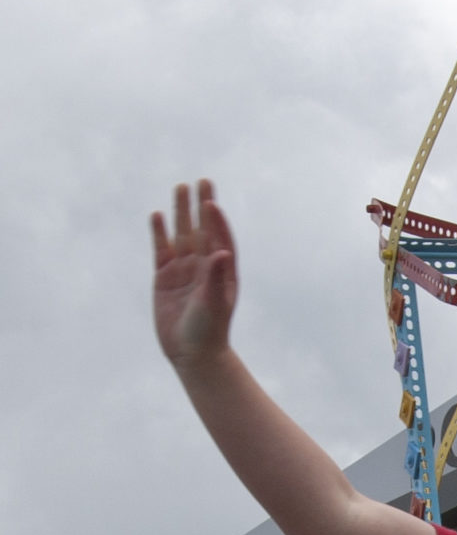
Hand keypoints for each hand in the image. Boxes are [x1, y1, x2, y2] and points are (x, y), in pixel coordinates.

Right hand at [152, 180, 236, 370]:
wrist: (192, 353)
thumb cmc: (209, 330)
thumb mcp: (213, 303)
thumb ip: (215, 277)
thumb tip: (221, 252)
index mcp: (222, 272)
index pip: (220, 239)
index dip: (217, 221)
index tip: (212, 203)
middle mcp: (204, 267)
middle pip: (202, 230)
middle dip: (201, 206)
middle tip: (202, 181)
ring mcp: (184, 270)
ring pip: (182, 235)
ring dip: (181, 213)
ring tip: (179, 188)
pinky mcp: (165, 277)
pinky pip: (162, 250)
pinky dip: (160, 234)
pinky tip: (158, 215)